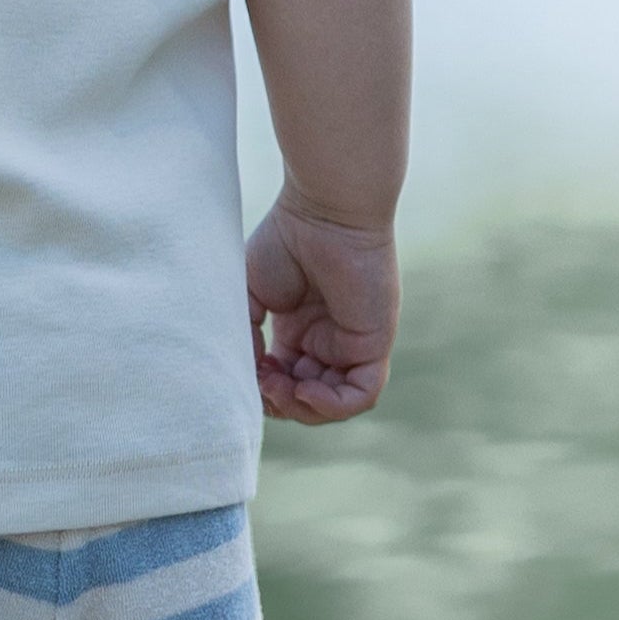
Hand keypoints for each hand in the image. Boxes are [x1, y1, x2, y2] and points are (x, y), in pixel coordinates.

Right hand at [246, 194, 398, 423]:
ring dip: (302, 408)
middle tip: (260, 384)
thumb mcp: (249, 291)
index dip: (262, 387)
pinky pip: (361, 394)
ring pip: (334, 402)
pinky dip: (333, 405)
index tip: (244, 372)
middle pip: (307, 397)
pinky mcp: (373, 344)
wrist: (324, 211)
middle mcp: (326, 340)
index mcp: (298, 328)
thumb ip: (245, 333)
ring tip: (278, 388)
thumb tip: (247, 374)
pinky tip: (305, 390)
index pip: (283, 379)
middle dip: (280, 402)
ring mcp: (351, 344)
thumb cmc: (284, 239)